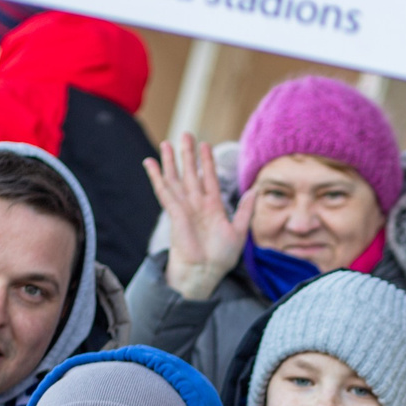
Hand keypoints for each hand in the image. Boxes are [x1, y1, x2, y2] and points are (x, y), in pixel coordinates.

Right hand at [141, 133, 250, 301]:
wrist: (204, 272)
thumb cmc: (221, 257)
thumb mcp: (239, 231)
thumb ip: (246, 210)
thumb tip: (255, 190)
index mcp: (212, 207)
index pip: (209, 178)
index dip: (207, 161)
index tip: (206, 145)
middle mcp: (196, 204)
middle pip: (190, 173)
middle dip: (188, 154)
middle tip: (186, 134)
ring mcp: (184, 207)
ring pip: (176, 178)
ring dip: (171, 161)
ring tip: (167, 142)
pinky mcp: (174, 212)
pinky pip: (164, 190)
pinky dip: (157, 176)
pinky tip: (150, 162)